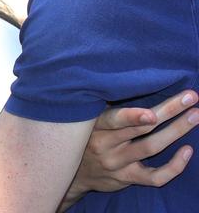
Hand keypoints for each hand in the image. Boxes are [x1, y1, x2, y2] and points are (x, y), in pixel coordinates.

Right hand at [60, 89, 198, 211]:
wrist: (74, 174)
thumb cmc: (86, 137)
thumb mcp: (87, 120)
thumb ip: (107, 107)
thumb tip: (133, 82)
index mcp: (94, 126)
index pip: (113, 121)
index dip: (132, 118)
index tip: (152, 113)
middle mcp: (104, 145)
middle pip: (141, 130)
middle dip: (168, 111)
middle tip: (190, 97)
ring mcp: (117, 163)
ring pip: (151, 147)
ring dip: (177, 130)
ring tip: (195, 115)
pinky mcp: (127, 178)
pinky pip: (155, 177)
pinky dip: (174, 166)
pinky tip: (187, 151)